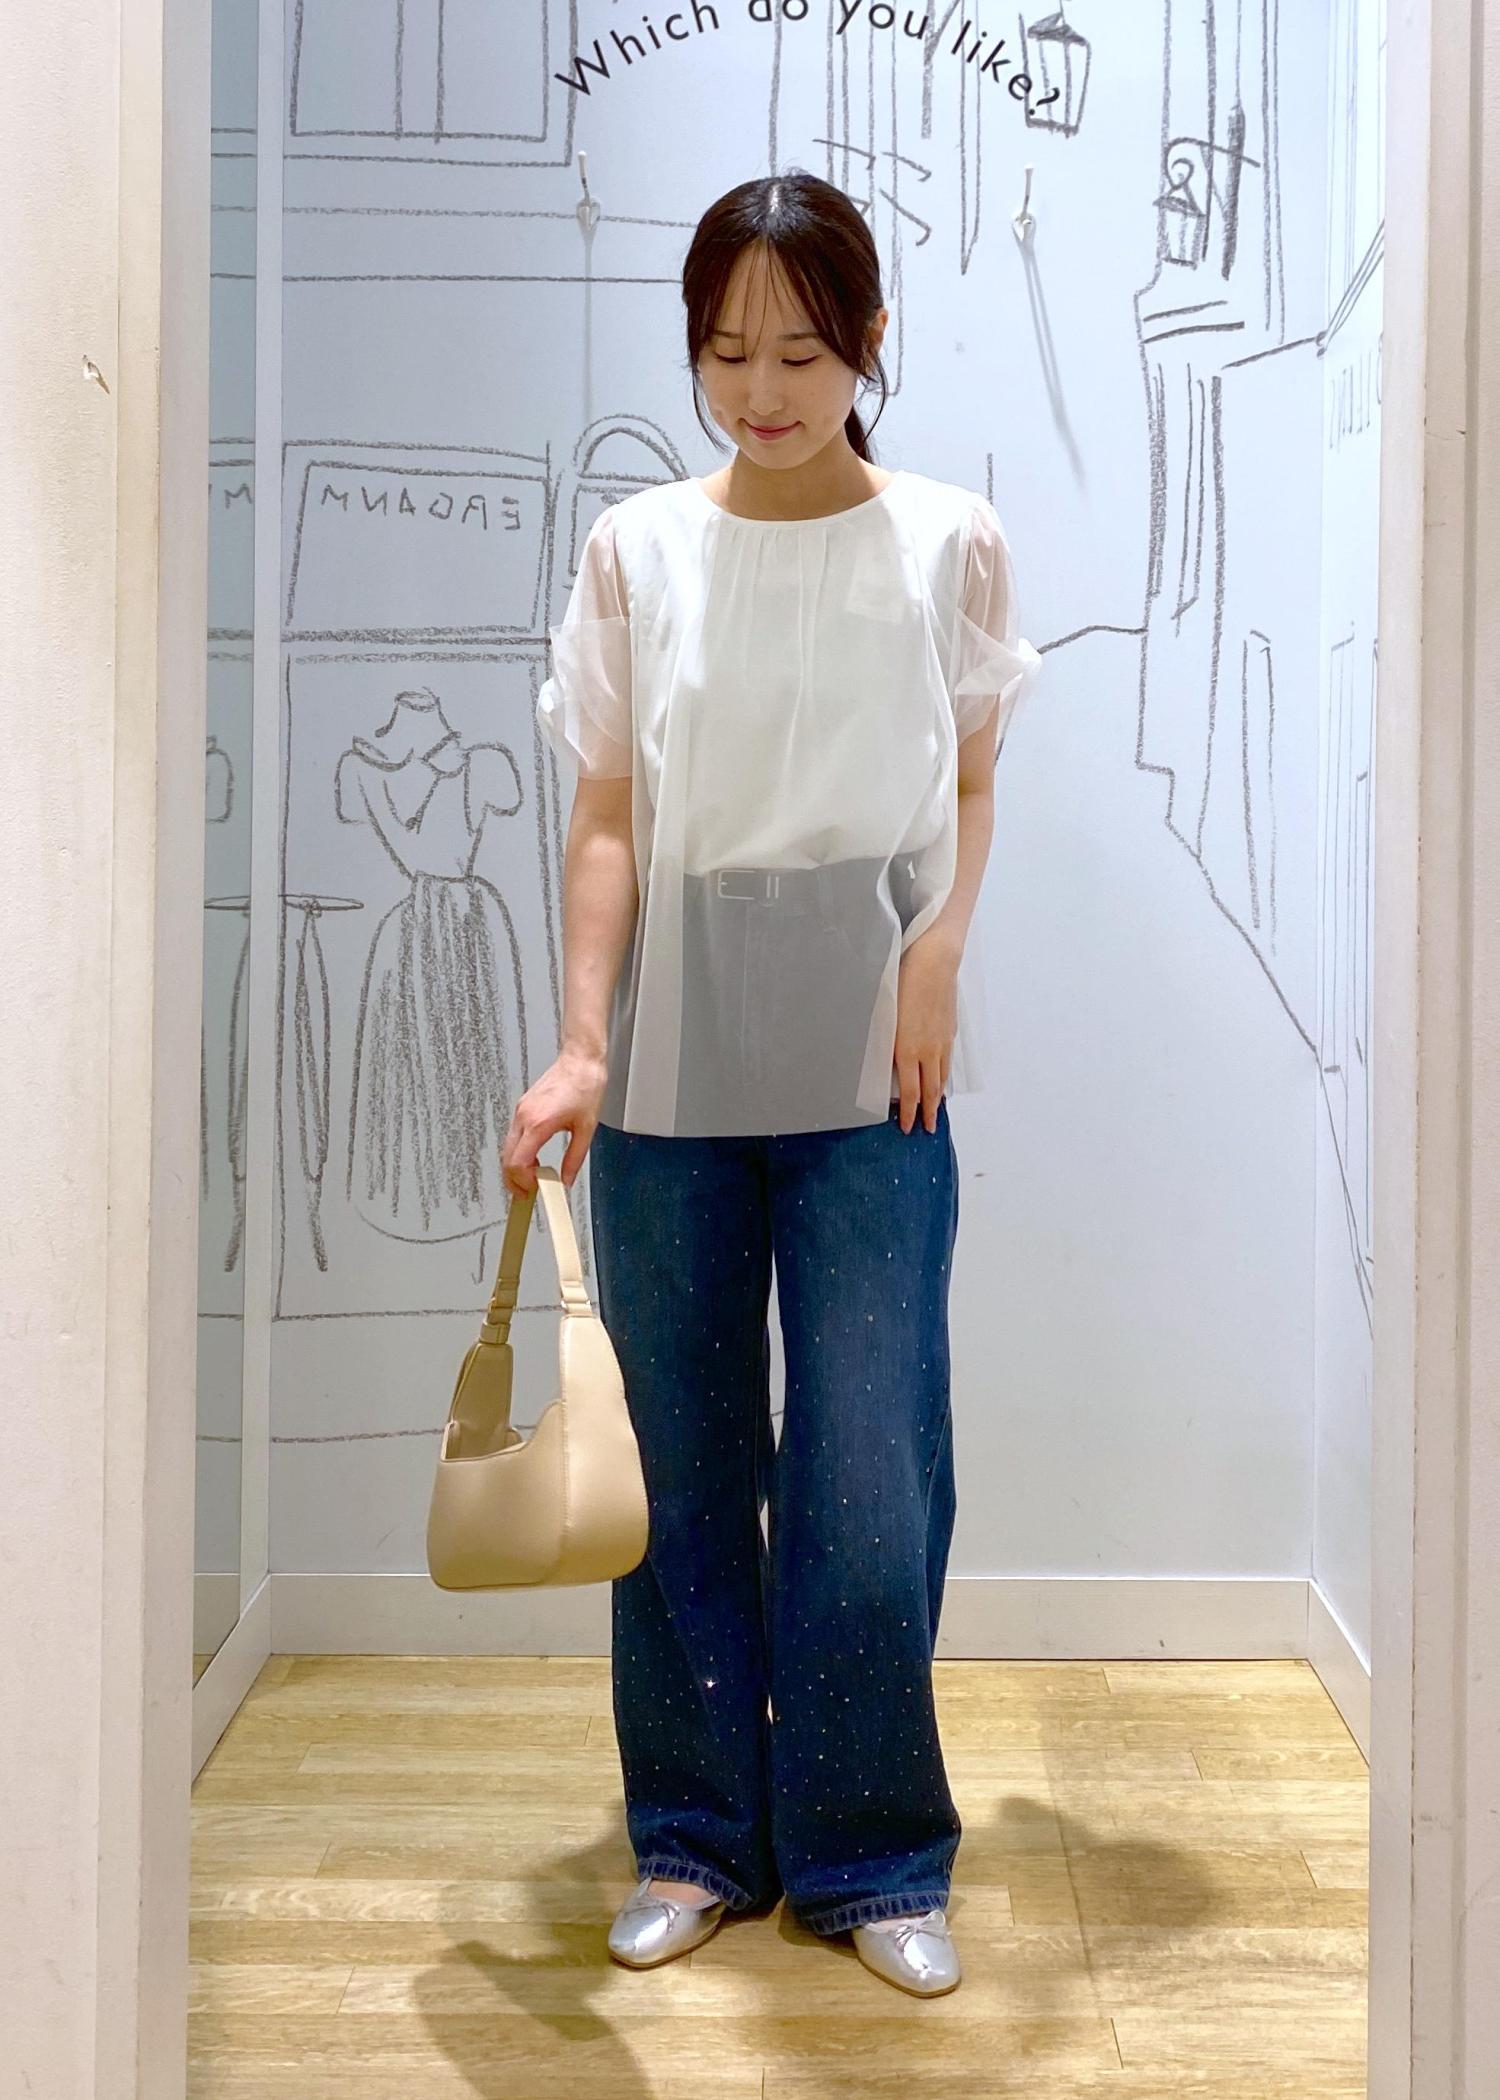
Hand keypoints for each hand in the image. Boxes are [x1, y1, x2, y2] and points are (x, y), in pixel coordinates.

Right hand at [500, 1046, 608, 1195]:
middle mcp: (525, 1117)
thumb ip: (574, 1159)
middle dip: (513, 1179)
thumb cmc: (585, 1086)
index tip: (532, 1191)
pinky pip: (514, 1135)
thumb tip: (566, 1180)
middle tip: (526, 1192)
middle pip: (506, 1158)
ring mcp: (521, 1111)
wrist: (580, 1060)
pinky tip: (533, 1157)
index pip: (518, 1162)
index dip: (521, 1182)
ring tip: (532, 1178)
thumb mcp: (587, 1129)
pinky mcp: (523, 1107)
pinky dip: (518, 1151)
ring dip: (515, 1166)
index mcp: (539, 1123)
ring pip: (507, 1147)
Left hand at [892, 929, 959, 1134]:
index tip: (908, 1127)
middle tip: (929, 1129)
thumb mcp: (885, 1016)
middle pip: (930, 1090)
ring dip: (939, 1097)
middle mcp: (928, 1051)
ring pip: (942, 1077)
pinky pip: (947, 1060)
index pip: (910, 1093)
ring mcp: (941, 1041)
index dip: (910, 1113)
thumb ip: (885, 1043)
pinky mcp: (949, 1030)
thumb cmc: (904, 983)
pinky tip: (943, 1077)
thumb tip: (884, 1063)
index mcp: (908, 1050)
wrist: (935, 964)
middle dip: (929, 1113)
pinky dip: (945, 1074)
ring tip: (937, 1109)